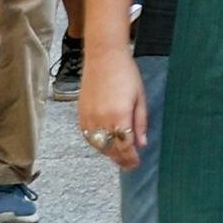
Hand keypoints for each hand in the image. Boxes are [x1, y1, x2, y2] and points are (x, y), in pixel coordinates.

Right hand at [77, 51, 146, 171]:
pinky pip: (88, 136)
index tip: (136, 164)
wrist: (103, 56)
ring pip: (98, 145)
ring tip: (118, 156)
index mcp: (119, 117)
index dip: (131, 158)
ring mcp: (89, 118)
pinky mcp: (81, 113)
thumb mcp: (140, 97)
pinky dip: (97, 143)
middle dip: (121, 159)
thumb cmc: (126, 73)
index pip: (125, 147)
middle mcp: (102, 120)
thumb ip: (140, 122)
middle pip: (111, 149)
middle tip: (129, 165)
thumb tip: (142, 144)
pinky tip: (104, 143)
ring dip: (108, 153)